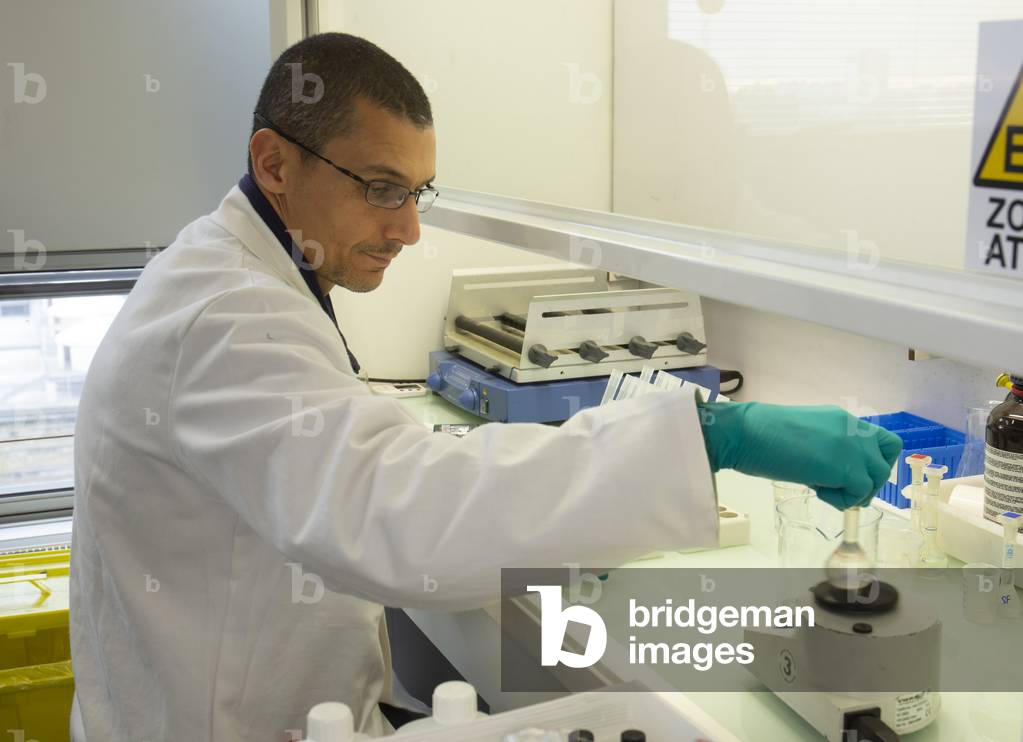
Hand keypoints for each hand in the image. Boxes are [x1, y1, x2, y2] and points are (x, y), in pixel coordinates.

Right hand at [698, 402, 902, 509]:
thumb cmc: (761, 436)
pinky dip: (841, 499)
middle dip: (868, 481)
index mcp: (842, 420)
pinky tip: (818, 491)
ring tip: (825, 490)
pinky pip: (859, 492)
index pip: (881, 441)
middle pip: (886, 459)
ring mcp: (851, 446)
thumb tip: (834, 474)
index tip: (854, 474)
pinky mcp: (845, 466)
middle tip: (842, 489)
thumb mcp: (806, 436)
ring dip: (855, 492)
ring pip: (877, 477)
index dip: (874, 461)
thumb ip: (828, 448)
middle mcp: (853, 429)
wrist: (746, 433)